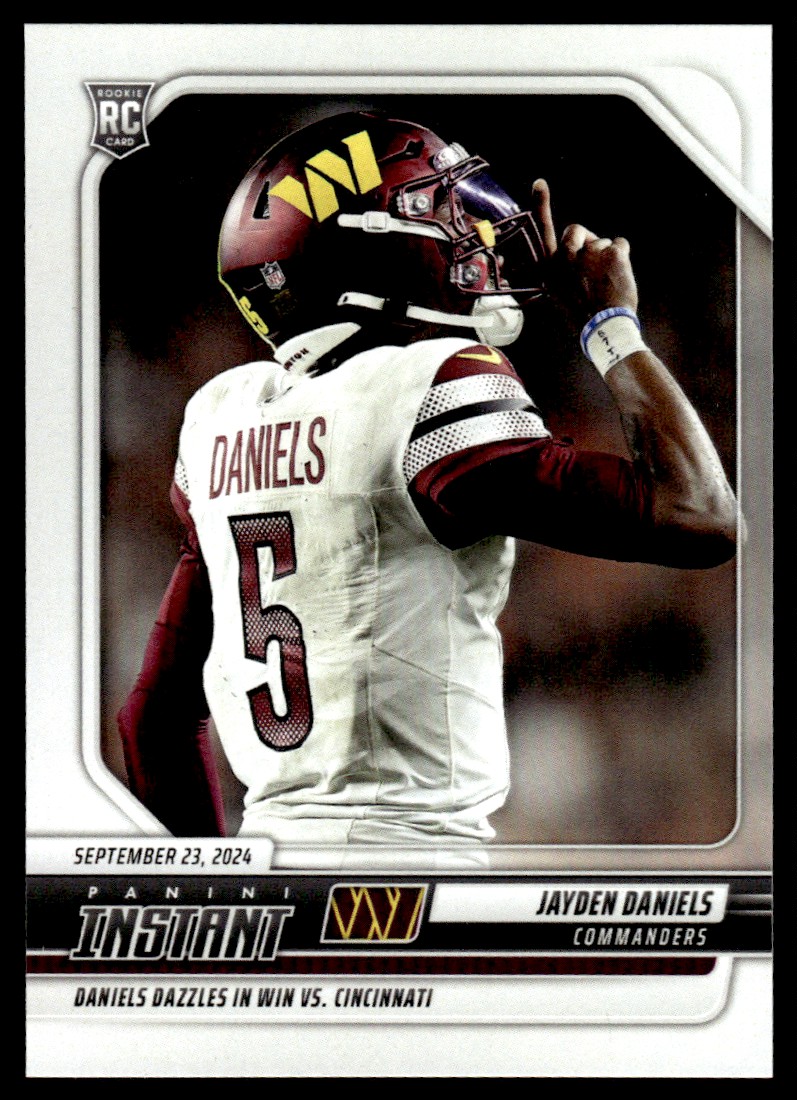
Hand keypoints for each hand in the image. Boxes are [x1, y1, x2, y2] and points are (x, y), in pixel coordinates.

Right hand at [530, 179, 638, 318]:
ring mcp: (590, 253)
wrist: (604, 329)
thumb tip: (572, 255)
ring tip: (606, 281)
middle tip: (593, 265)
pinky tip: (619, 276)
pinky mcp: (612, 253)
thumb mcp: (560, 295)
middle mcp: (567, 257)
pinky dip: (623, 257)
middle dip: (585, 240)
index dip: (540, 205)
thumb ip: (561, 271)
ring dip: (606, 256)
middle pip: (575, 230)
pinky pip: (620, 243)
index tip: (539, 184)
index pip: (543, 231)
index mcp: (551, 268)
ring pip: (600, 241)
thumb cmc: (582, 315)